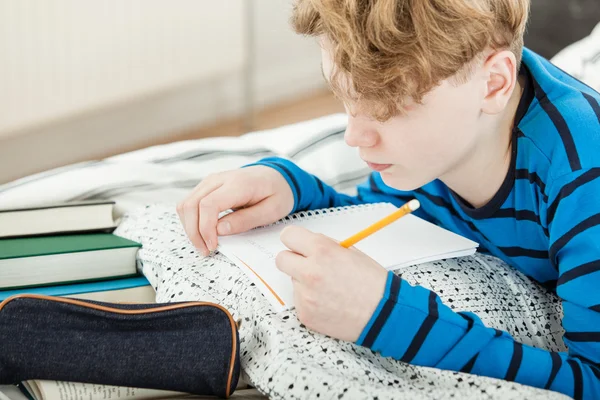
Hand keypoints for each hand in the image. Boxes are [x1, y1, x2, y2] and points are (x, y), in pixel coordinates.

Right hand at [177, 166, 293, 255]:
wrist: (277, 176)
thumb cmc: (277, 193)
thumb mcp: (271, 211)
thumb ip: (245, 220)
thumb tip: (219, 231)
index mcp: (238, 184)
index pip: (208, 205)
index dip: (205, 228)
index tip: (212, 246)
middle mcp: (219, 179)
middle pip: (191, 204)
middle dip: (193, 232)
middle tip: (206, 251)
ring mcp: (210, 181)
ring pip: (185, 204)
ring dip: (190, 227)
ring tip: (204, 244)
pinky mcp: (207, 186)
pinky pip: (189, 203)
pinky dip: (191, 220)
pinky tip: (203, 233)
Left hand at [275, 225, 387, 341]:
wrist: (383, 314)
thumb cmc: (372, 283)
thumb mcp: (351, 252)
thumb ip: (325, 246)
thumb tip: (307, 245)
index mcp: (322, 250)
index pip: (288, 235)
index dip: (294, 240)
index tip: (298, 245)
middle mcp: (309, 271)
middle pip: (281, 259)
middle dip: (293, 260)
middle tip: (308, 266)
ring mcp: (305, 295)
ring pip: (293, 281)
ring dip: (304, 282)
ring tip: (328, 289)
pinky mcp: (305, 314)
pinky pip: (299, 301)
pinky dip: (310, 301)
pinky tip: (328, 303)